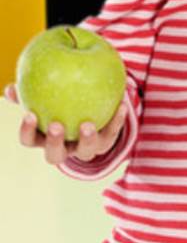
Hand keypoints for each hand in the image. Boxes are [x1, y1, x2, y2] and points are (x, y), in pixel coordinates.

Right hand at [5, 82, 125, 164]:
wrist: (93, 114)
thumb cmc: (61, 105)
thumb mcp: (46, 100)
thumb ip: (29, 94)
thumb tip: (10, 87)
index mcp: (44, 138)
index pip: (29, 141)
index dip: (27, 131)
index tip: (29, 114)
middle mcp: (64, 148)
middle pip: (54, 155)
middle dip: (54, 142)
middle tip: (56, 125)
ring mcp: (85, 148)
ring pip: (85, 152)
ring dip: (86, 139)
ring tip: (88, 124)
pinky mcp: (106, 142)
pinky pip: (112, 133)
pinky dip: (116, 121)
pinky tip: (120, 105)